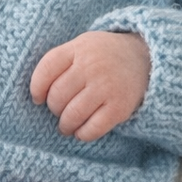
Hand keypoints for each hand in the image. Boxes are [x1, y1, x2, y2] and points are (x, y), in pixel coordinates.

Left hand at [30, 31, 150, 140]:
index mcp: (78, 49)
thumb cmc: (102, 56)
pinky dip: (82, 134)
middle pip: (57, 96)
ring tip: (66, 125)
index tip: (38, 98)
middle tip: (59, 110)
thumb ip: (59, 62)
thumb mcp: (80, 46)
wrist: (144, 59)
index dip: (36, 88)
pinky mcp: (119, 107)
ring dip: (65, 125)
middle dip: (53, 108)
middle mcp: (91, 66)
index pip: (46, 70)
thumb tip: (37, 94)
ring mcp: (106, 87)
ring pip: (72, 115)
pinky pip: (92, 128)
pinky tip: (81, 131)